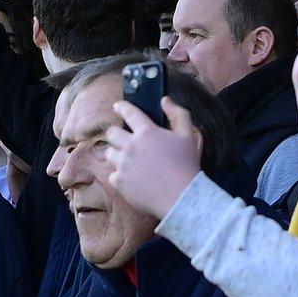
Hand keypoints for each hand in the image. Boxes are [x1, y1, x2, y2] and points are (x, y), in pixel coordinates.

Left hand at [104, 98, 204, 220]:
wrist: (181, 197)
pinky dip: (120, 174)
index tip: (118, 106)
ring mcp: (122, 165)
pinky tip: (133, 177)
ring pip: (109, 154)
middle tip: (125, 138)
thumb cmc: (186, 164)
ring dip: (117, 154)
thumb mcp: (188, 135)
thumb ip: (178, 113)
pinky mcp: (119, 182)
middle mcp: (130, 147)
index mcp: (147, 132)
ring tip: (130, 159)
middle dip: (116, 133)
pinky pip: (112, 174)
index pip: (128, 113)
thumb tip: (165, 100)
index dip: (121, 107)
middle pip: (111, 133)